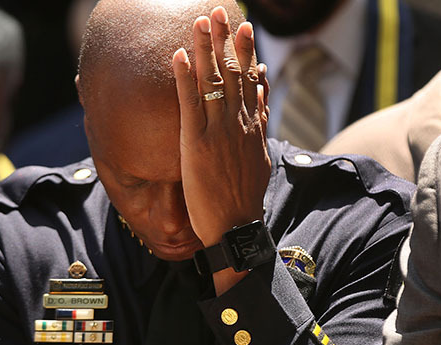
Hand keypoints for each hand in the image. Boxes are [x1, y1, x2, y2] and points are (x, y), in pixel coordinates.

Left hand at [172, 7, 270, 248]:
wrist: (236, 227)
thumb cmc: (245, 198)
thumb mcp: (261, 158)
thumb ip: (260, 127)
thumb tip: (262, 100)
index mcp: (252, 126)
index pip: (250, 81)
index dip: (246, 52)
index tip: (244, 27)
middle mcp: (238, 122)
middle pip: (232, 73)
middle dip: (226, 40)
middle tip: (220, 11)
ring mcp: (218, 131)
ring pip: (213, 82)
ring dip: (206, 49)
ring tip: (200, 21)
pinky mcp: (197, 143)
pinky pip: (189, 104)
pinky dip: (184, 78)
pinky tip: (178, 56)